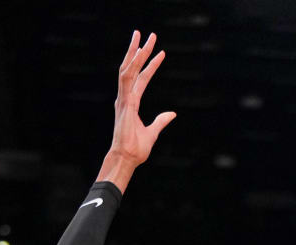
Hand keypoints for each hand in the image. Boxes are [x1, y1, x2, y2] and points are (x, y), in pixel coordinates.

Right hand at [99, 31, 176, 188]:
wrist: (127, 158)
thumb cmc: (136, 148)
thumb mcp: (153, 132)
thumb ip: (160, 121)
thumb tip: (171, 114)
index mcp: (132, 103)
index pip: (142, 79)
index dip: (151, 65)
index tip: (161, 53)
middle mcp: (126, 98)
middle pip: (133, 69)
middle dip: (140, 51)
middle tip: (148, 34)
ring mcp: (124, 99)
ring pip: (128, 69)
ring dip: (135, 52)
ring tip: (142, 37)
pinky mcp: (125, 103)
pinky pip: (128, 80)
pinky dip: (133, 66)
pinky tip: (139, 54)